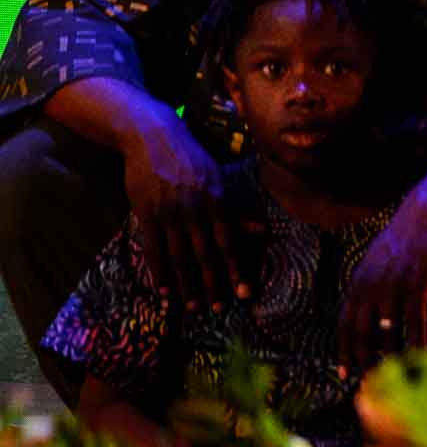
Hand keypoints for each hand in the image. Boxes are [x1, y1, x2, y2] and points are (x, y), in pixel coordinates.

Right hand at [122, 124, 245, 311]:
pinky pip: (154, 249)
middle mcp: (194, 209)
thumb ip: (235, 210)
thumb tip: (261, 231)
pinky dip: (159, 272)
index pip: (229, 242)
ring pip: (180, 257)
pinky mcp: (146, 214)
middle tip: (220, 309)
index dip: (236, 269)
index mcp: (216, 200)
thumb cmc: (191, 159)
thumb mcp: (218, 179)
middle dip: (214, 284)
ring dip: (188, 285)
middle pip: (205, 255)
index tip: (245, 292)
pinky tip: (165, 291)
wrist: (152, 137)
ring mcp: (168, 213)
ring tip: (194, 307)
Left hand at [338, 200, 426, 374]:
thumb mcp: (377, 263)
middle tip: (370, 379)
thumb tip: (370, 319)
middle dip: (364, 359)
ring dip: (391, 355)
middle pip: (362, 333)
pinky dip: (416, 342)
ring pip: (388, 331)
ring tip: (396, 371)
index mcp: (357, 282)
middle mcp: (370, 287)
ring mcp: (392, 287)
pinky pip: (414, 322)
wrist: (426, 215)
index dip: (343, 350)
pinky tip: (421, 355)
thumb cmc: (405, 241)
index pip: (344, 324)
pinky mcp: (415, 286)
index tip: (343, 372)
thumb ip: (370, 289)